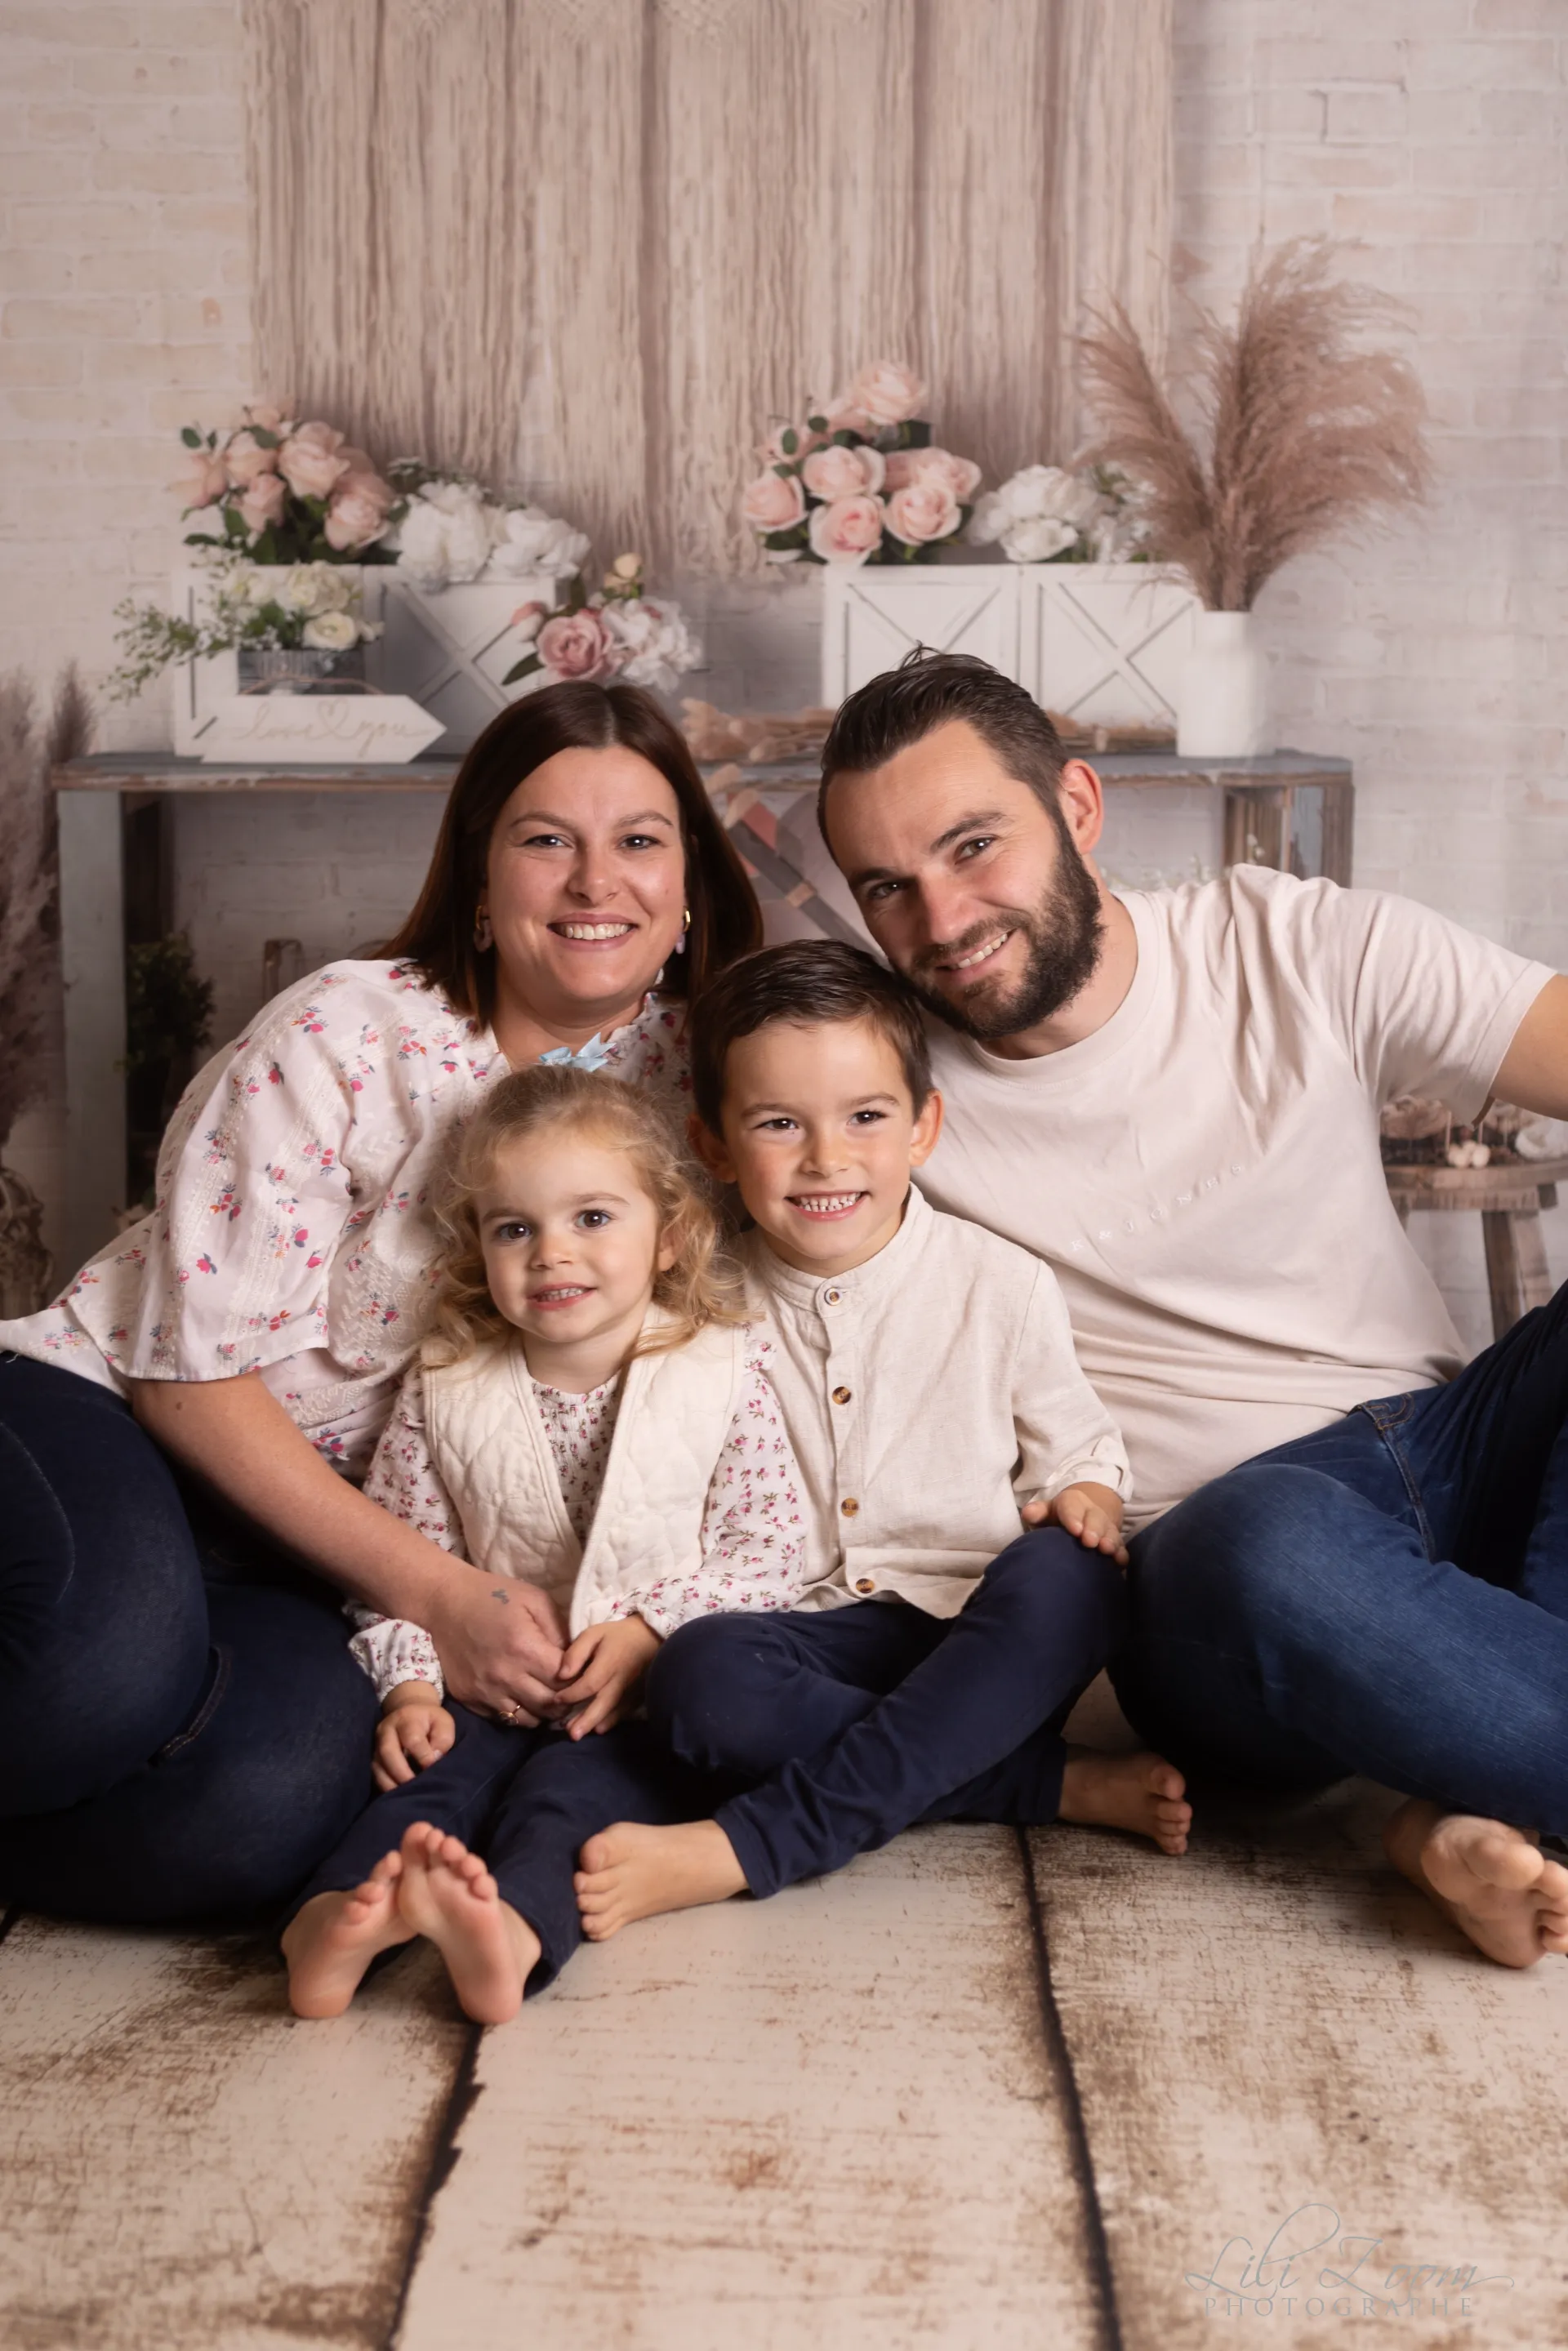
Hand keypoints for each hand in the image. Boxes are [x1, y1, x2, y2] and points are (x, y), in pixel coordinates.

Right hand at [373, 1681, 455, 1790]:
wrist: (409, 1712)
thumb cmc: (430, 1721)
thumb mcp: (444, 1723)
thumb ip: (443, 1740)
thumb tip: (433, 1760)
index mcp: (406, 1718)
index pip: (412, 1739)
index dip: (423, 1756)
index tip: (432, 1767)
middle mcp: (386, 1730)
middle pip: (388, 1752)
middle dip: (402, 1773)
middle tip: (416, 1786)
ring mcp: (376, 1744)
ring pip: (377, 1766)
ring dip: (392, 1783)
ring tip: (408, 1794)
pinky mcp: (372, 1757)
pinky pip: (374, 1775)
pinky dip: (386, 1786)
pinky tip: (399, 1794)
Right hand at [423, 1566, 569, 1722]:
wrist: (445, 1603)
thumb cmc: (494, 1596)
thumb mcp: (535, 1600)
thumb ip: (559, 1630)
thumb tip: (576, 1659)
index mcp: (524, 1649)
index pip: (565, 1681)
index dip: (579, 1679)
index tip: (583, 1672)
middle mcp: (505, 1676)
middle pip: (550, 1706)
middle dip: (567, 1700)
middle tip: (572, 1690)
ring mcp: (485, 1692)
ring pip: (528, 1720)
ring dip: (544, 1712)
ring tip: (549, 1697)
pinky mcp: (470, 1700)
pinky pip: (504, 1719)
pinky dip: (519, 1713)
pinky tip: (524, 1697)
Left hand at [554, 1616, 661, 1739]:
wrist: (650, 1638)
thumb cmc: (617, 1636)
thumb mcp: (594, 1634)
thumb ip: (577, 1652)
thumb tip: (561, 1675)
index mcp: (610, 1661)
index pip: (590, 1683)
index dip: (572, 1694)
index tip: (556, 1699)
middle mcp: (622, 1679)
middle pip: (603, 1702)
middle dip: (586, 1719)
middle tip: (571, 1735)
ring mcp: (632, 1689)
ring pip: (613, 1710)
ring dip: (595, 1723)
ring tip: (577, 1735)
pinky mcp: (638, 1695)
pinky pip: (624, 1711)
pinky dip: (612, 1721)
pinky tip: (599, 1729)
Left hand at [1029, 1481, 1128, 1565]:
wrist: (1085, 1514)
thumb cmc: (1059, 1517)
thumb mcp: (1047, 1511)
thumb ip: (1038, 1512)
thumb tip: (1028, 1513)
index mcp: (1073, 1503)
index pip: (1072, 1507)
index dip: (1073, 1518)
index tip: (1075, 1530)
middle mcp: (1092, 1513)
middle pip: (1095, 1519)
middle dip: (1093, 1530)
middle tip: (1090, 1542)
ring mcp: (1106, 1527)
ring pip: (1110, 1532)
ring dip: (1110, 1541)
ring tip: (1107, 1550)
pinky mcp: (1115, 1541)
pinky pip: (1121, 1546)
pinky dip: (1121, 1554)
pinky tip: (1121, 1562)